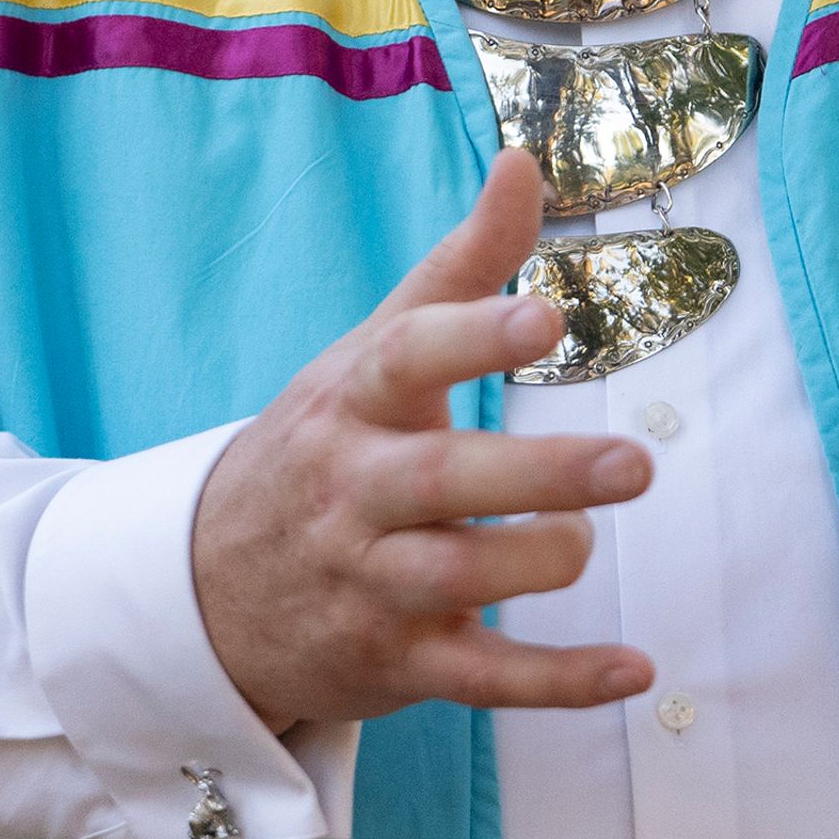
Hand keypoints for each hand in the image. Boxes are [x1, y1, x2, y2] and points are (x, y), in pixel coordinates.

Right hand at [194, 149, 657, 732]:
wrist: (205, 589)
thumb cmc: (324, 443)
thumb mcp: (374, 347)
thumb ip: (462, 262)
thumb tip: (523, 158)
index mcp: (355, 401)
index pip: (410, 359)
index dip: (475, 337)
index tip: (546, 318)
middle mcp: (357, 492)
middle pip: (444, 481)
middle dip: (539, 473)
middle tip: (632, 463)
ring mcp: (373, 582)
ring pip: (459, 579)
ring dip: (537, 562)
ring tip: (585, 541)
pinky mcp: (398, 661)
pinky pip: (484, 677)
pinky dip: (561, 681)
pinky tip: (633, 666)